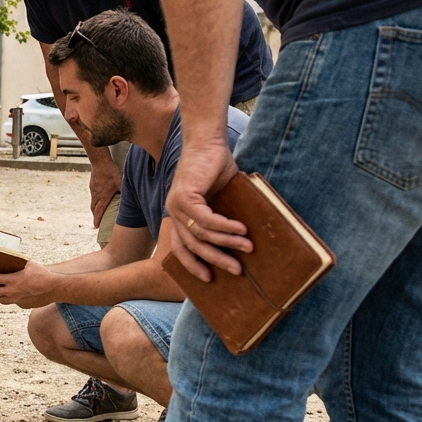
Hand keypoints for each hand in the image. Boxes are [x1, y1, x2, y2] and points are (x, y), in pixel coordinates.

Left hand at [0, 260, 55, 308]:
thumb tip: (9, 252)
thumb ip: (18, 259)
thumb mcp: (29, 263)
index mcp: (13, 280)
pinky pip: (7, 302)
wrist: (54, 288)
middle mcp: (12, 291)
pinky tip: (2, 293)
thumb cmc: (42, 273)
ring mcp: (16, 299)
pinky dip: (2, 298)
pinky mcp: (20, 304)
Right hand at [88, 155, 122, 227]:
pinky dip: (95, 200)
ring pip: (92, 202)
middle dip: (95, 216)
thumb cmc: (112, 173)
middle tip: (97, 222)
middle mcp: (97, 195)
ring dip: (94, 209)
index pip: (99, 211)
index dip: (97, 220)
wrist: (100, 162)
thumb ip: (125, 192)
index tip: (95, 227)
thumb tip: (134, 199)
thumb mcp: (121, 182)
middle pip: (93, 209)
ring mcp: (93, 190)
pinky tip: (99, 197)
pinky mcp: (92, 185)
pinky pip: (93, 195)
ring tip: (97, 212)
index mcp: (104, 197)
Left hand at [166, 141, 250, 280]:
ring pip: (201, 234)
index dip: (193, 264)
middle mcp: (173, 212)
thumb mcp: (220, 199)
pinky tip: (241, 230)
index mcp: (179, 215)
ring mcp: (177, 205)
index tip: (208, 279)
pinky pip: (206, 220)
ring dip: (226, 243)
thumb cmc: (216, 168)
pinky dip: (224, 227)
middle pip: (192, 246)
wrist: (208, 142)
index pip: (182, 247)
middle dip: (215, 260)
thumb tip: (245, 242)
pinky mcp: (185, 196)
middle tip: (236, 271)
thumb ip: (224, 218)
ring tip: (248, 248)